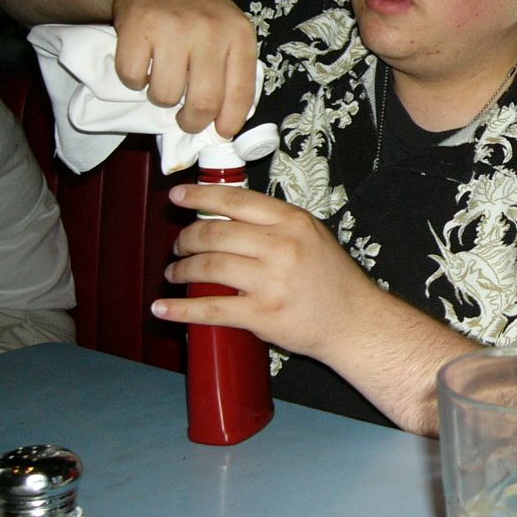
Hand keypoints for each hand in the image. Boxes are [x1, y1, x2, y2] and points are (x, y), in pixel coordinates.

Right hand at [112, 0, 257, 136]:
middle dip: (192, 122)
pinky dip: (133, 79)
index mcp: (239, 34)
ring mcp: (173, 27)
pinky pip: (133, 78)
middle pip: (203, 102)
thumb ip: (231, 70)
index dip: (230, 121)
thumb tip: (226, 123)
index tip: (221, 132)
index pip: (240, 92)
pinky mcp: (137, 25)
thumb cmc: (196, 12)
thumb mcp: (228, 31)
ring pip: (166, 95)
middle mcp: (210, 30)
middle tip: (186, 120)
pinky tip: (142, 62)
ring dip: (161, 97)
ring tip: (163, 78)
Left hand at [154, 183, 363, 358]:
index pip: (236, 200)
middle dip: (187, 238)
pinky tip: (162, 308)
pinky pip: (210, 308)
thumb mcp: (311, 235)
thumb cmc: (333, 279)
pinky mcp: (261, 314)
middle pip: (215, 233)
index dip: (200, 196)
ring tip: (175, 273)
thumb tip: (226, 215)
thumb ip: (275, 224)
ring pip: (208, 267)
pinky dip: (181, 308)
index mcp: (292, 221)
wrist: (354, 321)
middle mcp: (281, 247)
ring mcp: (270, 282)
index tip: (177, 197)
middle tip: (179, 245)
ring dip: (181, 269)